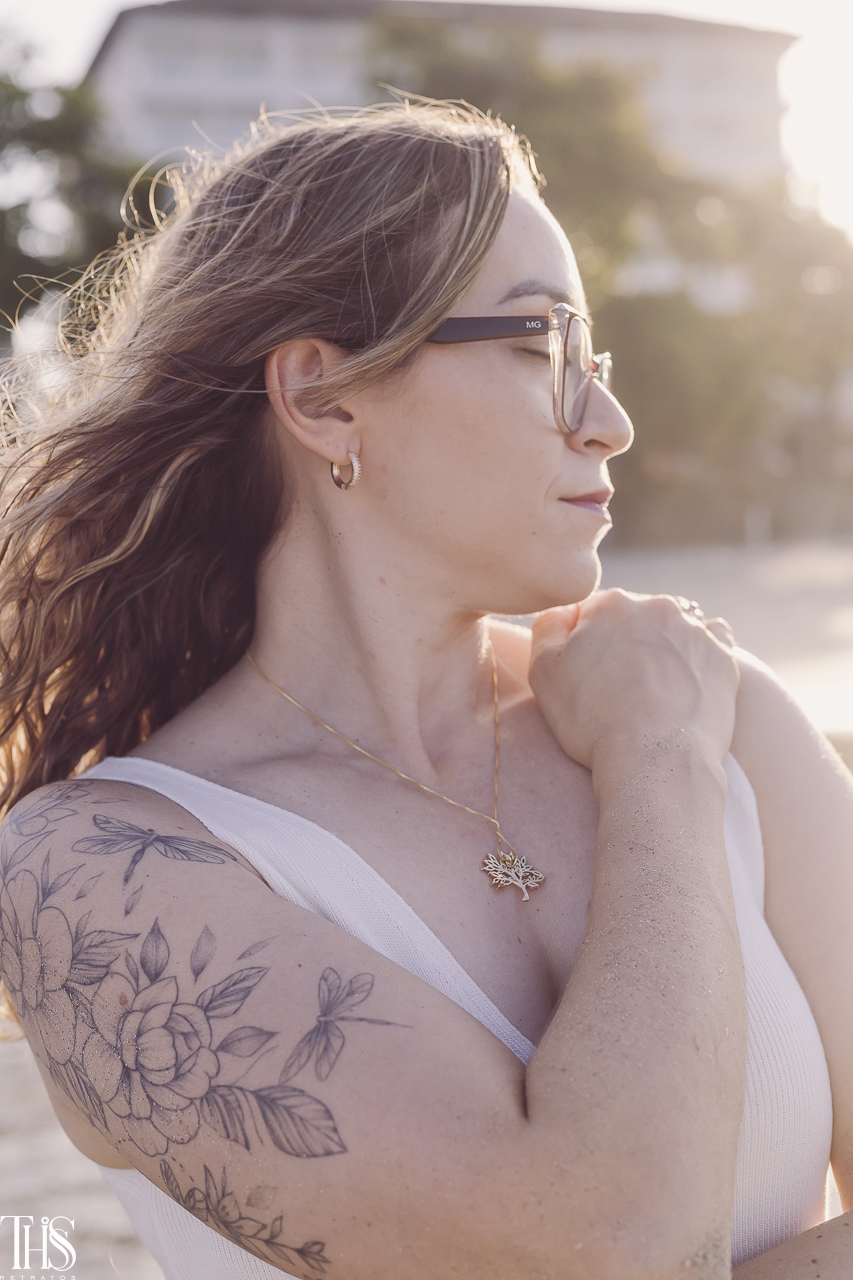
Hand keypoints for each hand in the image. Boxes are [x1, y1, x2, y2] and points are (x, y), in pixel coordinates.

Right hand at [528, 589, 738, 772]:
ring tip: (653, 690)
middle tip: (617, 688)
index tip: (586, 676)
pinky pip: (713, 643)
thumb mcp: (543, 673)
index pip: (591, 612)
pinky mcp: (723, 658)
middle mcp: (657, 607)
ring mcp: (695, 631)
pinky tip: (688, 678)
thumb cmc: (593, 721)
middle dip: (624, 643)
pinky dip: (699, 655)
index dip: (584, 644)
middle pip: (633, 618)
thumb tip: (565, 612)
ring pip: (673, 629)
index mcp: (611, 604)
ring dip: (662, 649)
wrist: (656, 759)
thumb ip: (547, 627)